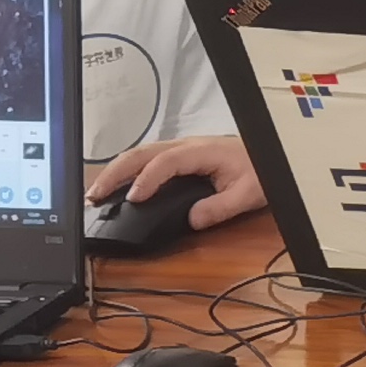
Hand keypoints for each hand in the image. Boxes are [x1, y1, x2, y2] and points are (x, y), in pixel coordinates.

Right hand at [92, 135, 266, 229]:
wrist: (270, 155)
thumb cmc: (260, 171)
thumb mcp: (248, 194)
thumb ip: (220, 208)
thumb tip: (192, 220)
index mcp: (201, 152)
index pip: (166, 162)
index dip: (148, 179)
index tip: (134, 199)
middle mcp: (186, 146)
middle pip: (141, 153)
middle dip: (115, 173)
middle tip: (95, 196)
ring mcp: (180, 149)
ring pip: (140, 154)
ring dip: (117, 172)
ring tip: (98, 193)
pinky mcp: (179, 156)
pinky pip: (147, 159)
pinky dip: (128, 171)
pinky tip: (118, 186)